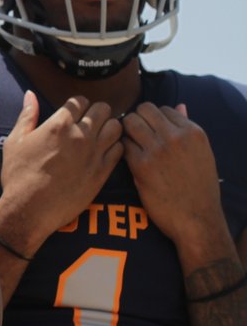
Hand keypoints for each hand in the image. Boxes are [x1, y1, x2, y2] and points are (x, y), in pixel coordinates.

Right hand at [0, 92, 123, 253]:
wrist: (29, 209)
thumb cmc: (18, 175)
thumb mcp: (15, 141)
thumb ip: (27, 115)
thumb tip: (30, 94)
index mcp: (58, 125)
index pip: (80, 101)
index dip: (77, 105)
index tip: (74, 113)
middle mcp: (80, 136)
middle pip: (102, 109)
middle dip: (96, 112)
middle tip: (88, 122)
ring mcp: (94, 154)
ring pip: (116, 127)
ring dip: (108, 127)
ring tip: (99, 135)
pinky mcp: (102, 172)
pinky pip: (120, 150)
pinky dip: (114, 147)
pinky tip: (103, 152)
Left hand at [122, 103, 230, 267]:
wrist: (197, 219)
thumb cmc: (199, 187)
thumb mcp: (202, 153)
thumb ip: (187, 129)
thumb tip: (179, 106)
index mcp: (193, 132)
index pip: (163, 108)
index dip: (154, 119)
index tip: (152, 131)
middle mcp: (176, 136)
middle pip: (143, 110)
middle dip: (136, 119)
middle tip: (136, 135)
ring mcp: (157, 150)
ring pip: (129, 122)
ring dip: (126, 131)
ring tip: (132, 145)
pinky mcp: (141, 165)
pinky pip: (122, 144)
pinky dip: (122, 149)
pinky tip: (129, 160)